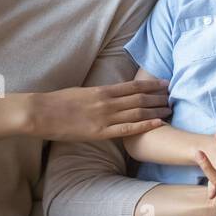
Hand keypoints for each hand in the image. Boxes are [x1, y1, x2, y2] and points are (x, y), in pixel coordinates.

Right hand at [27, 78, 170, 141]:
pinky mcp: (100, 132)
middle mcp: (107, 102)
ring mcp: (105, 117)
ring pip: (137, 112)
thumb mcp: (81, 92)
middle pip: (139, 98)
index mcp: (102, 90)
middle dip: (158, 97)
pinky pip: (127, 129)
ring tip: (170, 109)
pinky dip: (145, 125)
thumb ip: (97, 94)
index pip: (133, 86)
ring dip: (156, 110)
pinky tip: (158, 123)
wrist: (41, 112)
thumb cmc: (57, 103)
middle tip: (173, 96)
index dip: (151, 85)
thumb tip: (108, 94)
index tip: (164, 83)